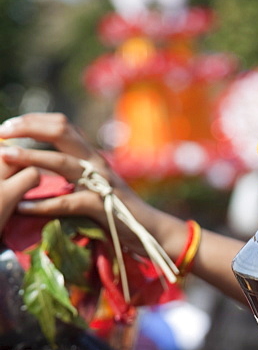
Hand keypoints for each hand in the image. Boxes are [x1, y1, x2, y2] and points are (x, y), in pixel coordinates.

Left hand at [0, 113, 125, 225]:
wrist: (150, 229)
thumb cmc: (119, 209)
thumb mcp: (95, 184)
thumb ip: (73, 172)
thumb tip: (43, 168)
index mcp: (91, 154)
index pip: (60, 123)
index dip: (32, 120)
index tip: (8, 126)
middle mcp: (95, 161)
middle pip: (60, 130)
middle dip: (28, 128)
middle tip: (2, 132)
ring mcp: (99, 182)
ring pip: (61, 161)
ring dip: (30, 157)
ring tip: (5, 156)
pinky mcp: (101, 206)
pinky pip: (67, 202)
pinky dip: (42, 204)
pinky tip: (23, 207)